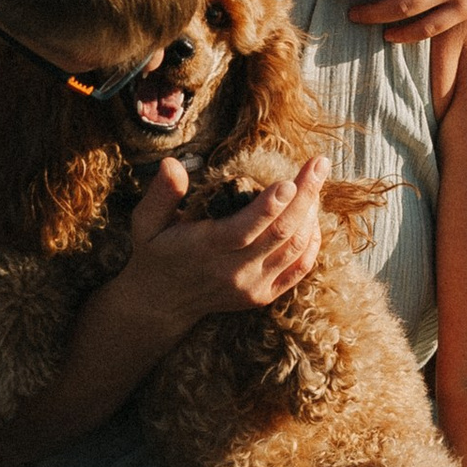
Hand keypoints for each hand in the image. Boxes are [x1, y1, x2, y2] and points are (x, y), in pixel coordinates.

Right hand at [122, 156, 328, 320]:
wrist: (161, 303)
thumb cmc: (156, 252)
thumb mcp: (146, 222)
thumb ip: (161, 193)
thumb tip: (171, 163)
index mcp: (206, 249)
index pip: (244, 229)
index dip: (270, 206)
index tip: (289, 181)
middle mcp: (233, 271)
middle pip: (279, 234)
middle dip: (304, 196)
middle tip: (319, 164)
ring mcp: (252, 287)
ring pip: (294, 249)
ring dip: (311, 214)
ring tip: (316, 180)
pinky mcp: (263, 295)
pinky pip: (298, 269)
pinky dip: (312, 242)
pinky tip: (314, 216)